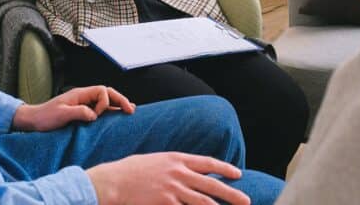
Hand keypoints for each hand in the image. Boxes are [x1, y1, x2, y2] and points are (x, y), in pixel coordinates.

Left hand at [11, 85, 134, 131]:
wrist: (33, 121)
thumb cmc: (45, 117)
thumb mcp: (61, 114)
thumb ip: (79, 112)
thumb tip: (95, 115)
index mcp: (80, 94)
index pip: (101, 91)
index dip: (104, 102)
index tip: (96, 116)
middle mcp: (84, 96)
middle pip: (107, 93)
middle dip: (120, 100)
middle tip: (131, 110)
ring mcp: (84, 103)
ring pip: (106, 100)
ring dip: (118, 105)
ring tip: (130, 111)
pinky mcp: (82, 112)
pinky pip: (100, 109)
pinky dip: (111, 111)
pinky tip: (118, 115)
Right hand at [87, 152, 249, 204]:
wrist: (113, 182)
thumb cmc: (130, 171)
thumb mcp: (155, 161)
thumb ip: (172, 166)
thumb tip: (185, 171)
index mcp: (177, 159)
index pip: (208, 163)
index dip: (225, 169)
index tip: (238, 174)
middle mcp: (178, 173)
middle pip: (211, 185)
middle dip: (231, 194)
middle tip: (246, 200)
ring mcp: (173, 189)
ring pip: (203, 202)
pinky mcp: (166, 202)